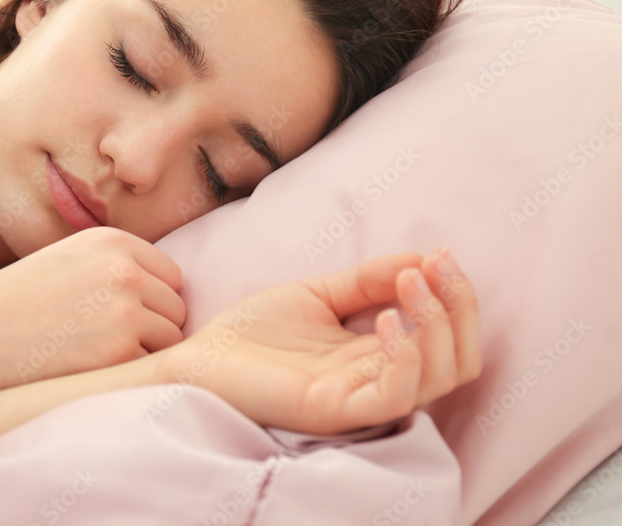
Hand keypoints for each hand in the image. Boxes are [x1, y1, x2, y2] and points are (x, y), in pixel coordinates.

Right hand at [0, 227, 184, 397]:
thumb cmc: (15, 300)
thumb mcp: (67, 258)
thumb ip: (116, 265)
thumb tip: (171, 293)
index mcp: (111, 241)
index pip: (171, 275)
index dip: (153, 300)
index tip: (125, 316)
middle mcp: (123, 270)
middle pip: (176, 308)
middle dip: (154, 327)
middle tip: (110, 341)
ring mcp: (124, 312)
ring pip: (171, 339)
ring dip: (145, 352)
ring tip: (101, 355)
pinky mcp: (117, 353)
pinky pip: (149, 366)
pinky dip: (128, 374)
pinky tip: (93, 370)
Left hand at [158, 248, 480, 434]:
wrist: (202, 356)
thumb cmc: (253, 331)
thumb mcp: (319, 294)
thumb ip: (367, 281)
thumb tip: (419, 257)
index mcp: (378, 355)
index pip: (449, 339)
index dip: (455, 296)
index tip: (440, 254)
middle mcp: (378, 380)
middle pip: (459, 361)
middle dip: (460, 307)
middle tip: (437, 264)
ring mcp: (360, 398)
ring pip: (438, 378)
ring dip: (437, 324)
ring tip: (410, 281)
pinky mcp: (336, 409)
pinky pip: (394, 396)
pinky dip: (405, 356)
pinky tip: (387, 317)